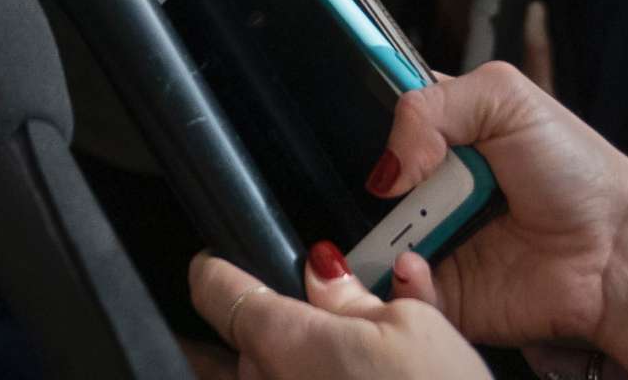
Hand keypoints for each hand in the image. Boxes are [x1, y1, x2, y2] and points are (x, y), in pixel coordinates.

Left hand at [190, 245, 486, 379]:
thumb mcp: (413, 328)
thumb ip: (355, 297)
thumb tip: (323, 272)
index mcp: (280, 341)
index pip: (214, 289)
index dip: (215, 265)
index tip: (217, 258)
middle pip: (247, 341)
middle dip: (281, 325)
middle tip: (325, 316)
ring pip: (273, 375)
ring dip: (307, 360)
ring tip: (366, 353)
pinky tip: (364, 375)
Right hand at [375, 63, 627, 379]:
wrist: (618, 249)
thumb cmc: (574, 167)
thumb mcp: (505, 98)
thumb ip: (427, 109)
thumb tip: (386, 171)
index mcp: (440, 134)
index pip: (373, 120)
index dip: (356, 125)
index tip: (351, 131)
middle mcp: (429, 187)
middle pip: (366, 185)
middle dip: (366, 190)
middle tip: (393, 193)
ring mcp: (434, 241)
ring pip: (372, 241)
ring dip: (379, 240)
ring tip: (408, 239)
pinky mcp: (444, 294)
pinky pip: (400, 292)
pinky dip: (402, 282)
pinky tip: (418, 268)